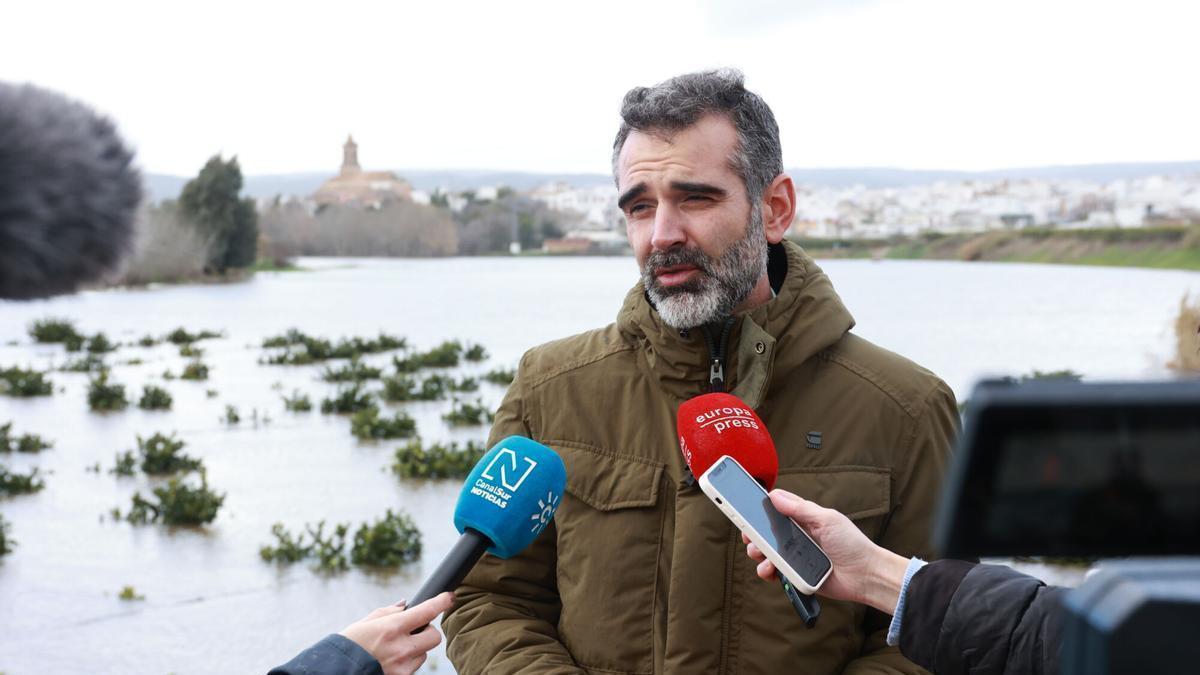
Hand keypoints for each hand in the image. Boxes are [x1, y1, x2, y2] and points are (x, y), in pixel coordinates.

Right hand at [339, 592, 454, 674]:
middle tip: (416, 630)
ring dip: (415, 649)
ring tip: (393, 650)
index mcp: (391, 628)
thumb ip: (388, 612)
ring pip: (424, 654)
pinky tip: (390, 662)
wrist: (336, 671)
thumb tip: (406, 605)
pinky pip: (413, 667)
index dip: (441, 602)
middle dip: (428, 631)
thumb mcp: (365, 623)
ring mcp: (402, 666)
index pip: (426, 611)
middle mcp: (400, 647)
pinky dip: (407, 663)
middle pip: (434, 636)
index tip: (449, 597)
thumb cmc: (349, 645)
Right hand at [743, 490, 908, 614]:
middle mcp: (795, 537)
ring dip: (757, 552)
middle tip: (749, 535)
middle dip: (752, 533)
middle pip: (764, 533)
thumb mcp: (827, 519)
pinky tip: (770, 570)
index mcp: (802, 520)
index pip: (775, 511)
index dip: (759, 510)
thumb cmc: (851, 544)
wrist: (864, 575)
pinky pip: (774, 572)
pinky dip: (767, 571)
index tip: (743, 509)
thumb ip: (800, 508)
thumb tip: (775, 495)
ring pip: (765, 552)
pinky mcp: (794, 575)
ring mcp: (794, 557)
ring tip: (760, 554)